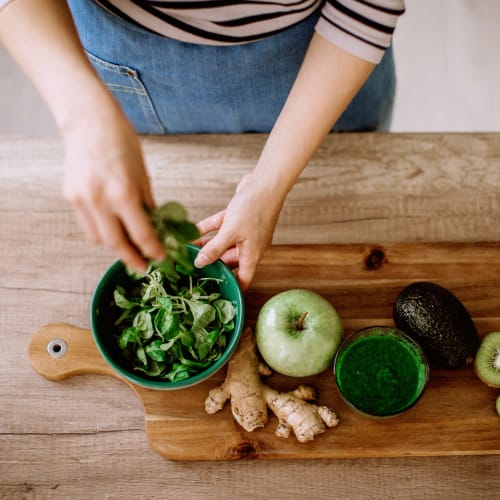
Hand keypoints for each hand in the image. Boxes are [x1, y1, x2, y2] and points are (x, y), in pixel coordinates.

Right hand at [62, 102, 164, 269]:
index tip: (160, 258)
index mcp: (123, 193)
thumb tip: (155, 228)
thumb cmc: (122, 143)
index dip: (152, 250)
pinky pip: (87, 224)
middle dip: (131, 259)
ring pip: (98, 238)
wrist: (89, 121)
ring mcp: (82, 199)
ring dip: (115, 247)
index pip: (140, 233)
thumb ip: (147, 205)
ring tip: (129, 249)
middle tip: (143, 267)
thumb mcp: (143, 175)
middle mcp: (99, 200)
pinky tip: (113, 230)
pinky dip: (101, 232)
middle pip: (115, 244)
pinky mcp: (70, 196)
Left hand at [195, 172, 283, 291]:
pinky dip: (207, 230)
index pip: (244, 279)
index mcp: (252, 254)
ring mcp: (242, 232)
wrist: (265, 183)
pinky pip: (219, 228)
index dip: (234, 290)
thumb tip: (200, 264)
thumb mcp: (231, 232)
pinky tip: (192, 232)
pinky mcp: (236, 218)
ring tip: (186, 251)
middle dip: (212, 265)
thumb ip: (214, 249)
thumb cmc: (255, 209)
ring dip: (205, 246)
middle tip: (192, 270)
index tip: (221, 297)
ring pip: (221, 244)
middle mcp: (248, 245)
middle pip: (228, 262)